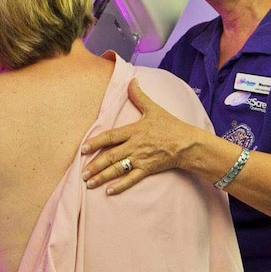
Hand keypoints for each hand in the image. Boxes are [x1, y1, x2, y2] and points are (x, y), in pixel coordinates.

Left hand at [81, 77, 197, 193]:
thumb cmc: (170, 125)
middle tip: (82, 173)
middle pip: (110, 156)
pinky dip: (121, 186)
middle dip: (95, 165)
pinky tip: (109, 191)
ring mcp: (141, 159)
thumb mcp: (154, 108)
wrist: (188, 143)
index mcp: (134, 130)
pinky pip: (132, 179)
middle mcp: (135, 146)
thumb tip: (132, 80)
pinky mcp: (148, 169)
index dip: (95, 142)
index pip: (110, 137)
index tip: (83, 149)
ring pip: (118, 169)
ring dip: (102, 177)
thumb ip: (139, 96)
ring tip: (89, 183)